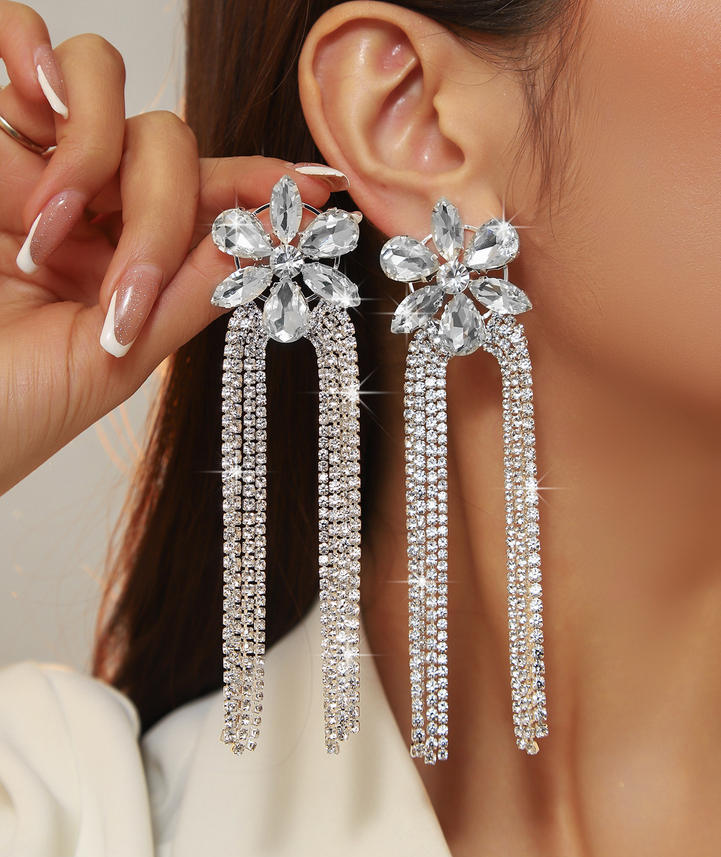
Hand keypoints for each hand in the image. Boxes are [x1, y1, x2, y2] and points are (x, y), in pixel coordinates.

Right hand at [0, 1, 344, 494]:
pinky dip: (27, 46)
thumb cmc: (13, 407)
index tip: (320, 189)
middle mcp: (87, 206)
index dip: (262, 184)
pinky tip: (28, 95)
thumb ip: (189, 293)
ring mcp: (29, 165)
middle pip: (164, 142)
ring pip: (99, 80)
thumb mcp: (116, 357)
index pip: (206, 196)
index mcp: (129, 261)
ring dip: (90, 150)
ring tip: (41, 233)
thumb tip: (269, 235)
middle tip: (118, 291)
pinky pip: (14, 38)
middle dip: (157, 212)